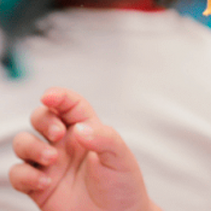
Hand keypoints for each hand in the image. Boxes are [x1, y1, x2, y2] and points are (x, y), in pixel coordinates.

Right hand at [8, 87, 158, 210]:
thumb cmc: (122, 185)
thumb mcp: (120, 157)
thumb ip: (104, 139)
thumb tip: (78, 129)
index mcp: (87, 129)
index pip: (69, 105)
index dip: (58, 96)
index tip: (49, 97)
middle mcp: (65, 144)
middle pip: (41, 118)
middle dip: (43, 120)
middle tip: (57, 135)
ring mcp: (50, 164)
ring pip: (23, 143)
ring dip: (31, 147)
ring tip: (51, 160)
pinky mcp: (38, 186)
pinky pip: (17, 174)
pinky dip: (25, 175)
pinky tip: (44, 182)